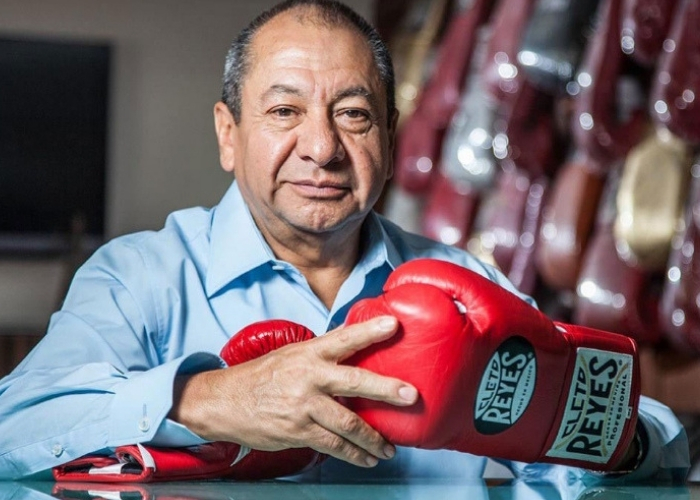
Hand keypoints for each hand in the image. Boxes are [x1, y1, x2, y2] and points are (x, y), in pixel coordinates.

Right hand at [169, 316, 417, 467]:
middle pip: (353, 382)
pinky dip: (352, 453)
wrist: (224, 402)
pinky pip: (332, 445)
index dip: (369, 331)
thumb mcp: (291, 354)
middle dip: (385, 390)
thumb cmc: (262, 375)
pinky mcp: (297, 431)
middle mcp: (308, 377)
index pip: (344, 338)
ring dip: (373, 438)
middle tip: (410, 395)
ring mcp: (303, 406)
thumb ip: (322, 353)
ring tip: (390, 448)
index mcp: (308, 353)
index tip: (394, 325)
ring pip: (347, 423)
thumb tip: (355, 343)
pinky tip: (366, 458)